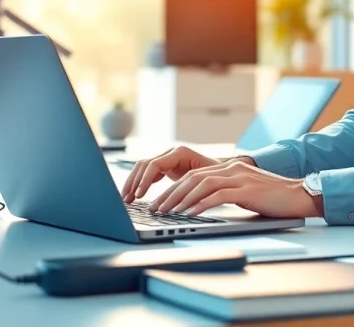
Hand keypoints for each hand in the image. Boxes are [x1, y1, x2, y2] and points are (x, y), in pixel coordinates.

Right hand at [121, 146, 237, 202]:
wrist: (226, 172)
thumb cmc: (220, 177)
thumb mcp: (207, 181)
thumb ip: (192, 187)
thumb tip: (178, 200)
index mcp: (180, 153)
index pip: (155, 164)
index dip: (145, 180)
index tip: (139, 196)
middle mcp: (172, 153)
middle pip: (144, 164)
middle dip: (134, 182)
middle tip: (126, 199)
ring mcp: (168, 159)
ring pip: (143, 168)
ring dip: (133, 183)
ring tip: (127, 199)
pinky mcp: (166, 167)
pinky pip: (148, 173)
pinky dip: (140, 183)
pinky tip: (136, 196)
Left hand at [149, 159, 322, 218]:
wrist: (300, 196)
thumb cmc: (273, 199)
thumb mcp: (244, 192)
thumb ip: (225, 193)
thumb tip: (199, 205)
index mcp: (230, 168)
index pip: (194, 175)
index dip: (173, 188)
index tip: (160, 202)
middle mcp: (232, 168)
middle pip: (192, 178)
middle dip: (171, 194)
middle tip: (156, 208)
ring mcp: (239, 177)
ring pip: (201, 184)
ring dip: (181, 199)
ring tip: (168, 212)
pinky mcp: (246, 189)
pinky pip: (218, 195)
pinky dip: (201, 204)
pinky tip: (190, 213)